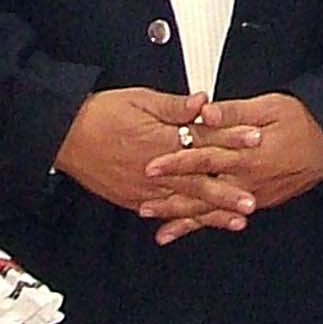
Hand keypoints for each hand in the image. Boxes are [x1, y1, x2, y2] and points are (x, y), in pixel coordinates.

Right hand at [55, 88, 255, 231]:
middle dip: (228, 193)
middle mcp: (155, 169)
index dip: (233, 140)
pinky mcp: (131, 198)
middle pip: (199, 182)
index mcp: (161, 140)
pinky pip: (162, 211)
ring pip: (184, 204)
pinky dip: (182, 220)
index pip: (205, 140)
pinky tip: (198, 225)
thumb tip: (204, 101)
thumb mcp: (140, 99)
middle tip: (253, 201)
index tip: (257, 140)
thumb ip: (175, 105)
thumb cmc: (101, 114)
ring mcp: (143, 188)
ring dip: (211, 213)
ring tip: (235, 221)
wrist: (65, 135)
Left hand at [140, 92, 322, 244]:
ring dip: (186, 220)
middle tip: (143, 207)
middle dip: (172, 202)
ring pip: (214, 211)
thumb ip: (234, 111)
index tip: (151, 166)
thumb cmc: (304, 120)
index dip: (175, 162)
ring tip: (161, 229)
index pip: (203, 158)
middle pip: (203, 193)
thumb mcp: (269, 106)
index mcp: (247, 153)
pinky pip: (229, 215)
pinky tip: (193, 229)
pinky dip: (208, 224)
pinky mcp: (262, 201)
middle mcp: (248, 179)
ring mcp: (255, 194)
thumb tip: (203, 112)